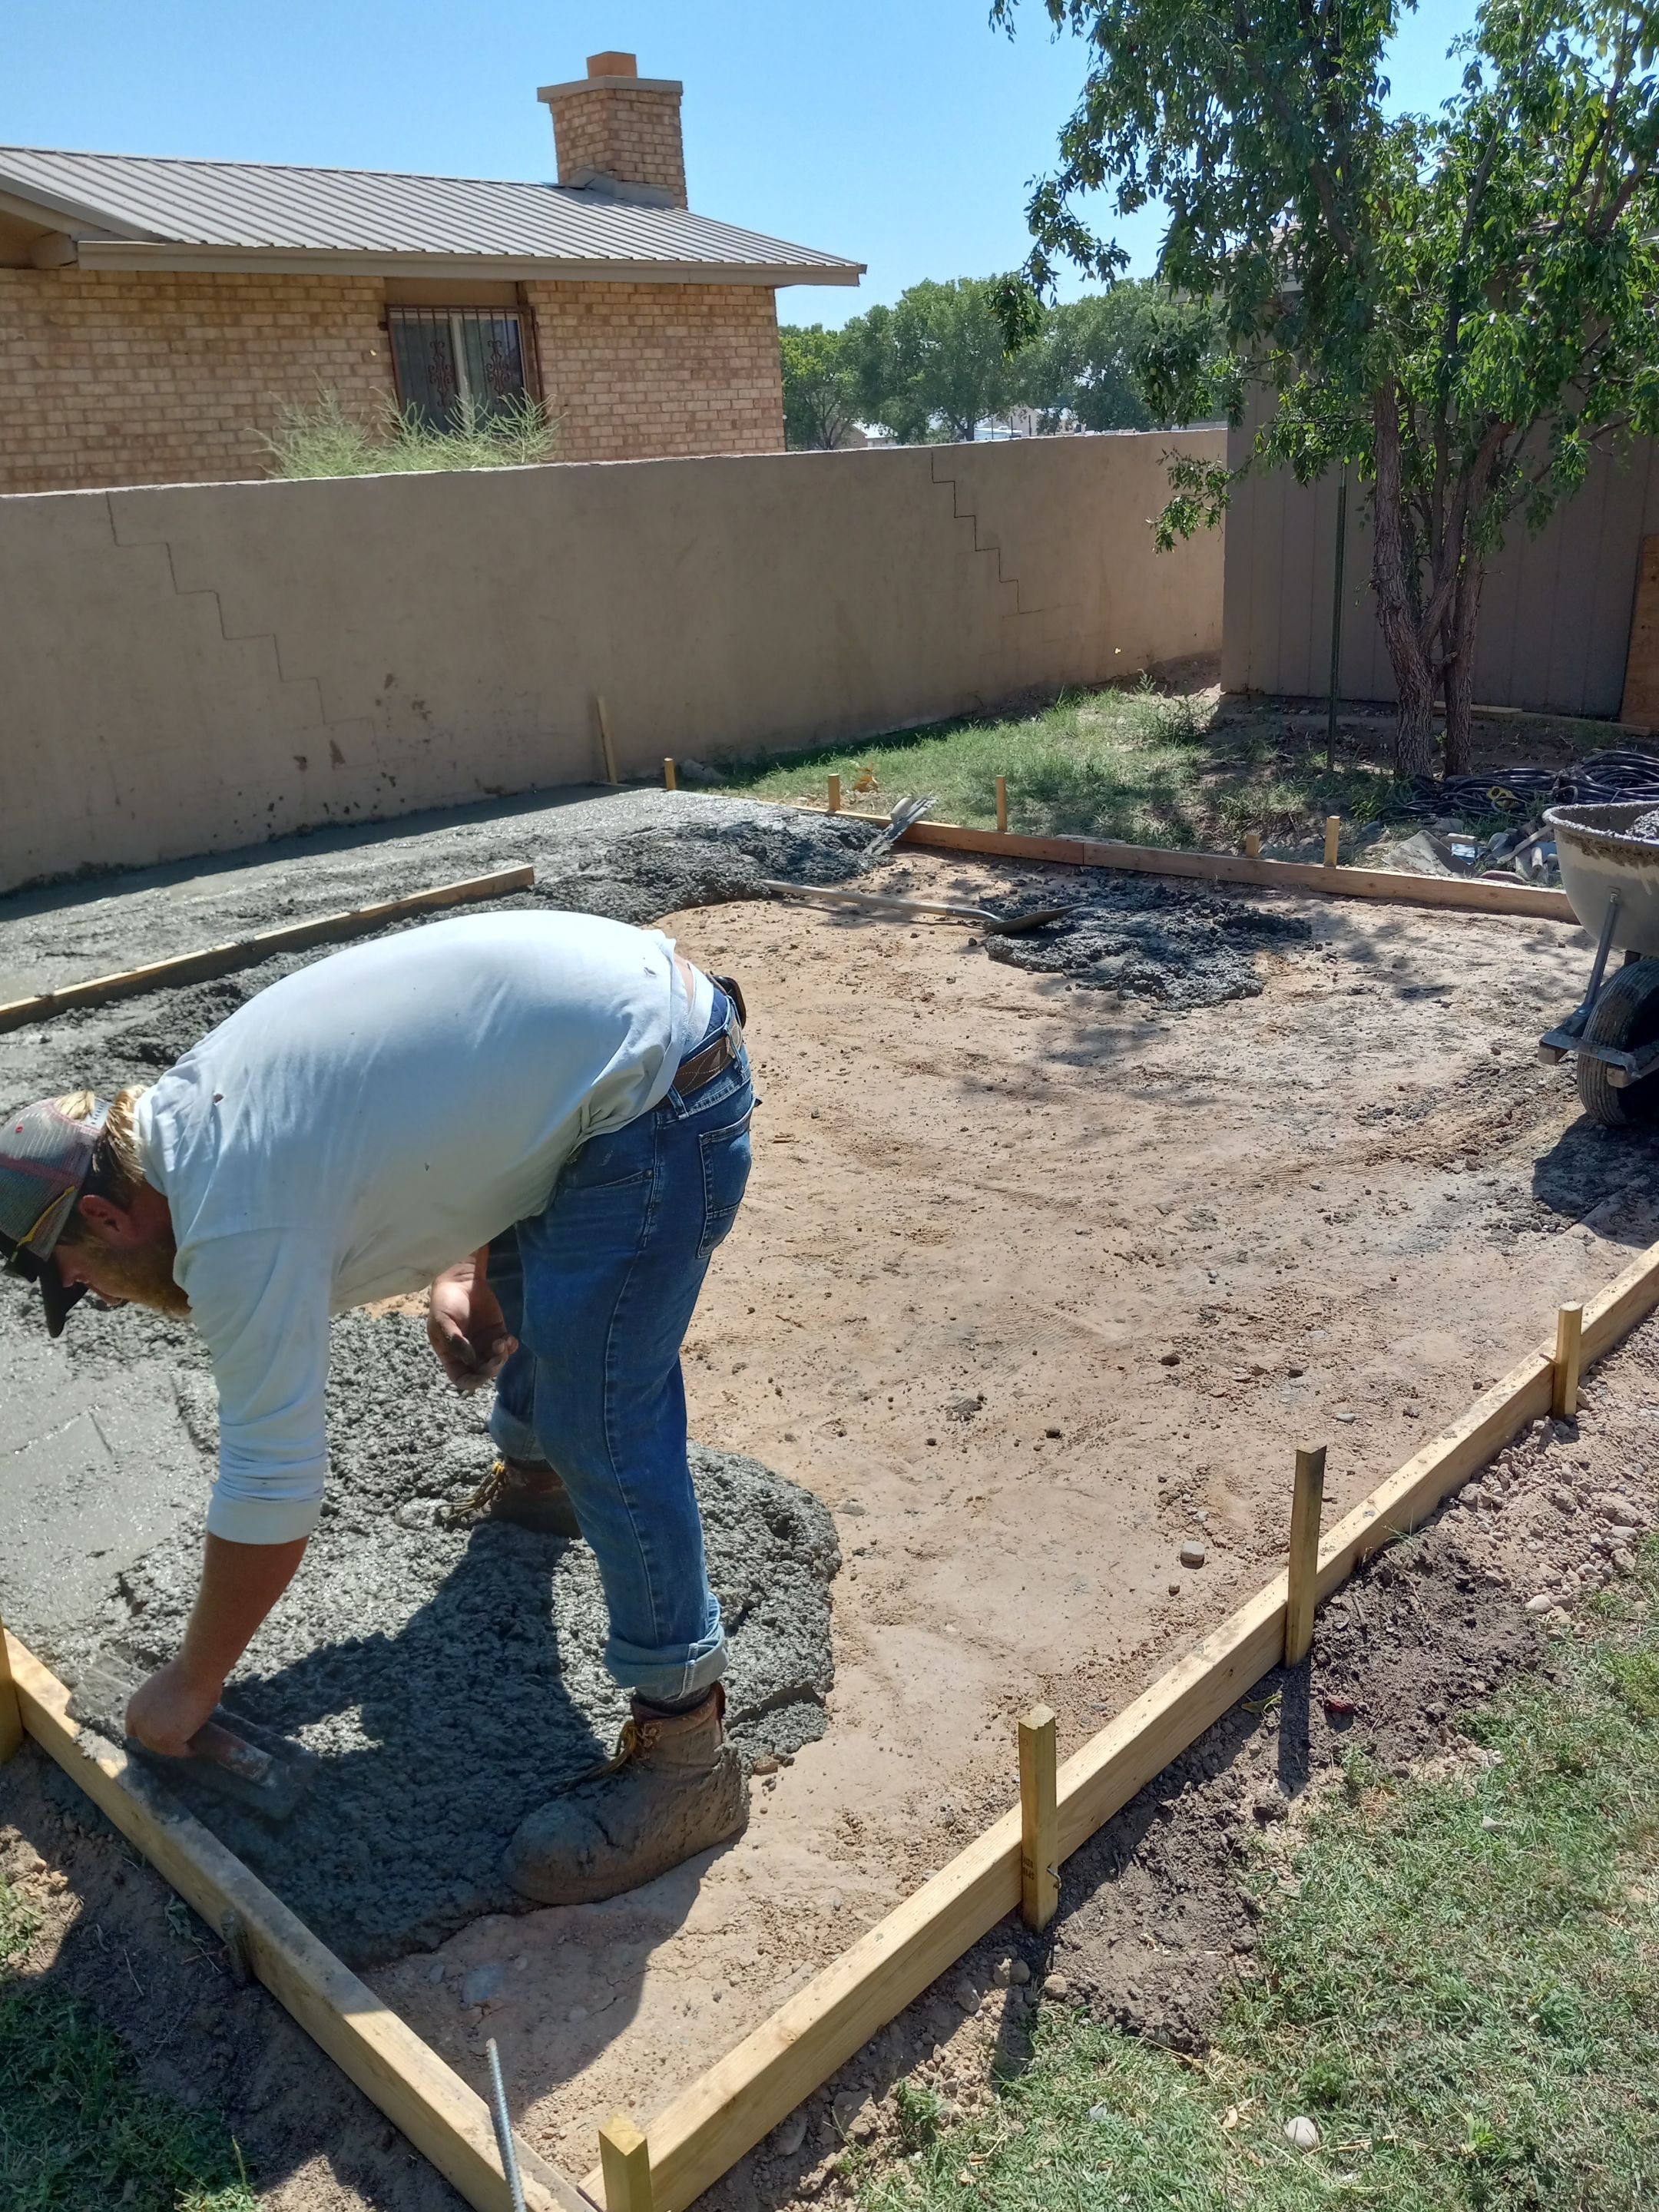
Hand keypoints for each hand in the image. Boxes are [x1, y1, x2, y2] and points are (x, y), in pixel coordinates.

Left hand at [125, 1657, 222, 1757]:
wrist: (196, 1671)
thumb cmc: (187, 1673)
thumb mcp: (162, 1689)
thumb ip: (159, 1705)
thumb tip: (170, 1715)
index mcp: (134, 1707)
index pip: (135, 1730)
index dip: (151, 1730)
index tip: (167, 1729)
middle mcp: (138, 1722)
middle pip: (150, 1742)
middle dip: (165, 1739)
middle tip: (183, 1736)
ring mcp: (150, 1734)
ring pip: (165, 1749)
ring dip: (178, 1745)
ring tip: (194, 1740)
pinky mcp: (167, 1741)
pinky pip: (181, 1751)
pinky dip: (190, 1749)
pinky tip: (199, 1743)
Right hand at [428, 1263, 516, 1393]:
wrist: (460, 1280)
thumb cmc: (445, 1302)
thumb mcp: (443, 1322)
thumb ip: (454, 1342)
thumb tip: (470, 1360)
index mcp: (451, 1355)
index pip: (462, 1378)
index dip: (472, 1382)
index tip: (481, 1377)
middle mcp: (468, 1353)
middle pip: (482, 1372)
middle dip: (491, 1369)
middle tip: (497, 1358)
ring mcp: (484, 1343)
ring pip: (496, 1361)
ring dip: (502, 1358)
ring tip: (501, 1343)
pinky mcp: (497, 1332)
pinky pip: (507, 1347)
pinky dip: (511, 1347)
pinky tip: (509, 1340)